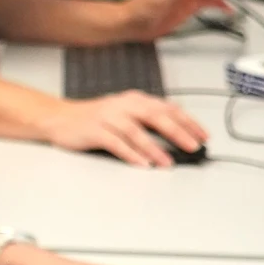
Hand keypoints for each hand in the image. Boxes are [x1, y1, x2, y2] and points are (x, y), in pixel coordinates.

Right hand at [41, 90, 209, 166]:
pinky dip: (131, 154)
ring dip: (155, 148)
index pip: (168, 109)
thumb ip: (148, 121)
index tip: (203, 135)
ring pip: (137, 132)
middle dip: (178, 132)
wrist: (60, 118)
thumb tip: (177, 137)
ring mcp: (109, 118)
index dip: (188, 122)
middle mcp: (124, 105)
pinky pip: (116, 143)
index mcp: (135, 100)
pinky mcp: (95, 131)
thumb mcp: (125, 114)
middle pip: (156, 117)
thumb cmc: (95, 119)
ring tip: (168, 162)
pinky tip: (142, 164)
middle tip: (194, 147)